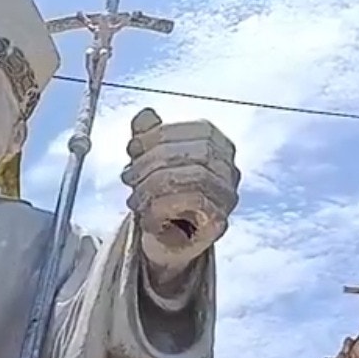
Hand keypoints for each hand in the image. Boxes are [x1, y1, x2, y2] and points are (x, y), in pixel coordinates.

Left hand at [121, 108, 239, 280]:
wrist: (165, 241)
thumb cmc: (160, 196)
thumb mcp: (148, 160)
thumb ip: (148, 135)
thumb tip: (145, 116)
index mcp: (218, 144)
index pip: (200, 129)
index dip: (163, 134)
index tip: (133, 146)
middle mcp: (230, 168)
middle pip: (200, 152)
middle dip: (156, 161)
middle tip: (128, 177)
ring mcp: (228, 195)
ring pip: (198, 177)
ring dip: (156, 186)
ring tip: (134, 199)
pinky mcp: (220, 221)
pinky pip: (195, 205)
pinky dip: (163, 208)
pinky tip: (146, 215)